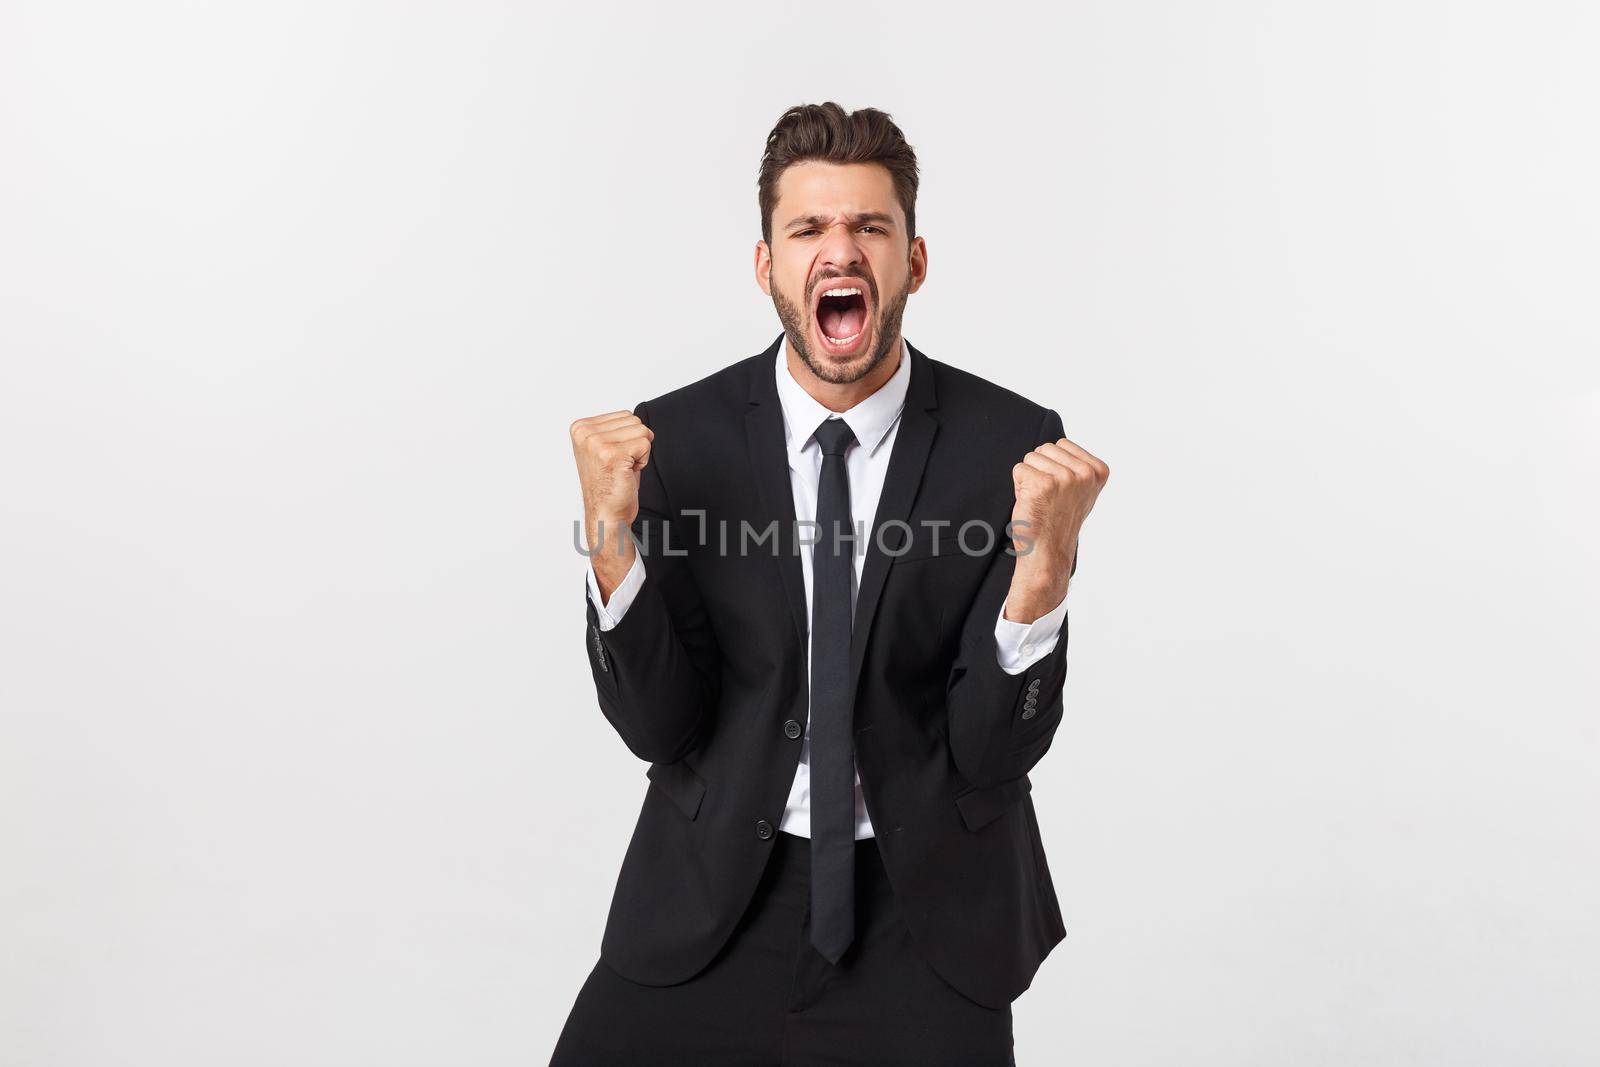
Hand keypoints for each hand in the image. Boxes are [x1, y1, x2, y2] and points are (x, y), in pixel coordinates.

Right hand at [571, 410, 653, 597]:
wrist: (606, 515)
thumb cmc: (610, 485)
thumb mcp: (606, 448)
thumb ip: (616, 429)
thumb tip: (639, 419)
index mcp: (580, 428)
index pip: (625, 415)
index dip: (628, 438)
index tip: (613, 458)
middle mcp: (584, 433)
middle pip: (634, 421)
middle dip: (635, 444)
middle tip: (620, 466)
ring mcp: (596, 443)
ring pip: (642, 431)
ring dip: (639, 453)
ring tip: (622, 469)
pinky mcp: (612, 455)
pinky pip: (646, 444)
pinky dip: (643, 461)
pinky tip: (627, 474)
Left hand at [1005, 435, 1108, 622]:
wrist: (1048, 552)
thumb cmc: (1059, 521)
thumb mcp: (1080, 490)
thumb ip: (1075, 466)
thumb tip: (1058, 444)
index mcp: (1098, 471)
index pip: (1062, 444)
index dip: (1054, 466)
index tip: (1061, 491)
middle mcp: (1085, 473)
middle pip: (1045, 448)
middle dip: (1040, 470)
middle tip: (1047, 498)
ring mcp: (1066, 478)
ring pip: (1031, 457)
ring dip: (1029, 478)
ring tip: (1040, 501)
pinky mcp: (1043, 485)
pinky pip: (1019, 469)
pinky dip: (1019, 487)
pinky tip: (1031, 503)